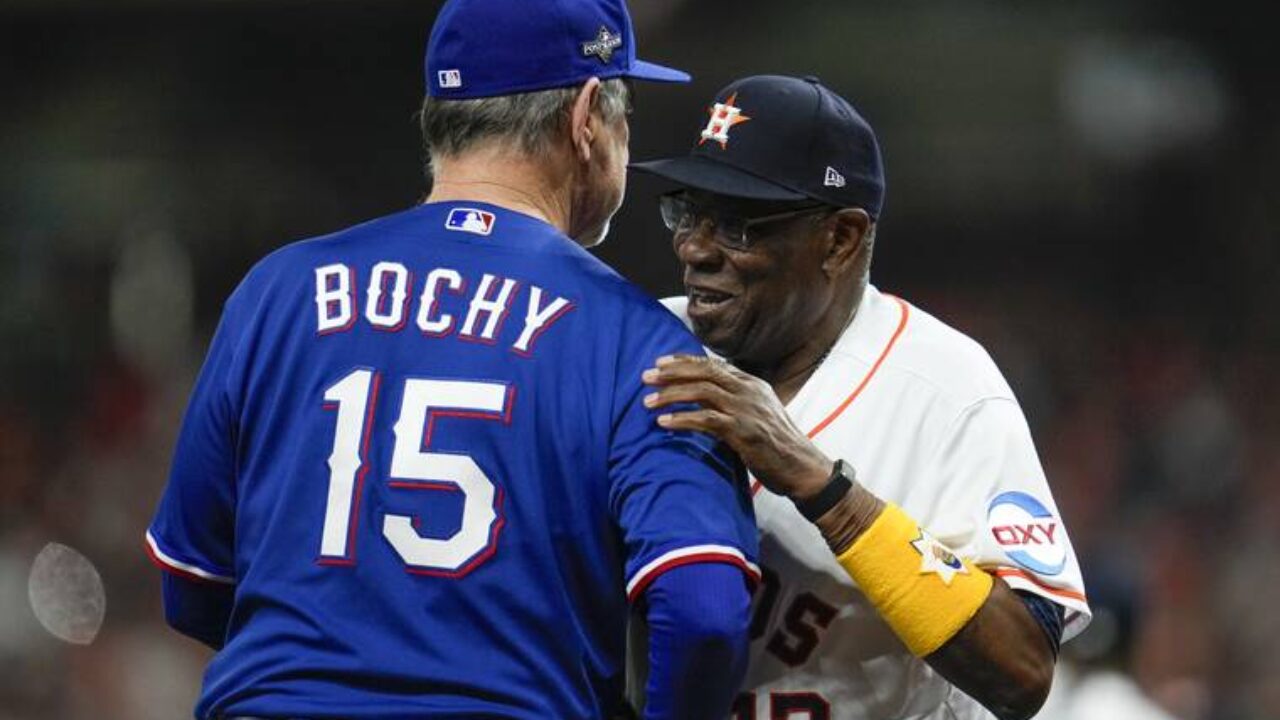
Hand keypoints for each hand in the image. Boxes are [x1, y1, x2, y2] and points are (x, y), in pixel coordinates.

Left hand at [642, 354, 831, 498]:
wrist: (802, 468)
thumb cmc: (777, 444)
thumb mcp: (757, 414)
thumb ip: (734, 402)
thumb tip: (704, 397)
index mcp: (752, 384)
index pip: (712, 364)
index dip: (684, 361)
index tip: (660, 363)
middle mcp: (749, 391)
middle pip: (704, 372)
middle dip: (671, 373)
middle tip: (645, 377)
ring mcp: (746, 410)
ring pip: (702, 392)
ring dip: (671, 395)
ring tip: (648, 401)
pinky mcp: (743, 431)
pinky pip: (706, 420)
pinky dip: (682, 419)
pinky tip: (664, 423)